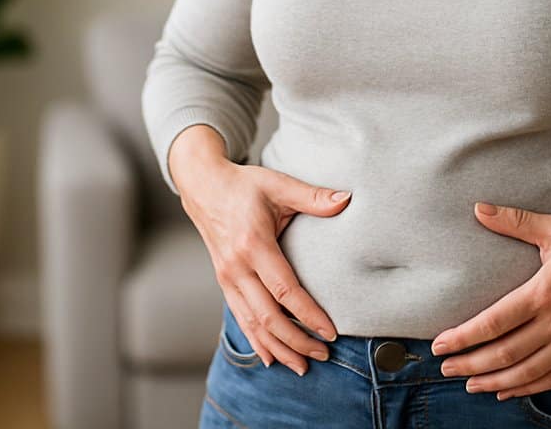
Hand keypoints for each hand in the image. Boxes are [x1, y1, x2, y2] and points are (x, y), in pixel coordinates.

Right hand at [169, 129, 350, 375]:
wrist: (203, 186)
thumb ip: (313, 196)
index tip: (330, 331)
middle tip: (323, 354)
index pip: (284, 290)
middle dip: (296, 341)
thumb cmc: (244, 185)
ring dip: (277, 348)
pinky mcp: (224, 282)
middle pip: (267, 316)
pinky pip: (240, 318)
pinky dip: (256, 341)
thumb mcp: (278, 184)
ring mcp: (227, 278)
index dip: (308, 315)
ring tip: (302, 365)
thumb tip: (347, 200)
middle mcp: (236, 267)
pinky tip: (270, 357)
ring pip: (252, 324)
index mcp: (253, 245)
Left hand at [428, 202, 550, 400]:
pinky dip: (528, 388)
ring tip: (471, 385)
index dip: (464, 336)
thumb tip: (479, 209)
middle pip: (505, 353)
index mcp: (544, 293)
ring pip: (527, 372)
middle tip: (447, 368)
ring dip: (495, 382)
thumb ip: (516, 221)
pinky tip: (509, 391)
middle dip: (471, 364)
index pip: (495, 322)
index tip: (441, 343)